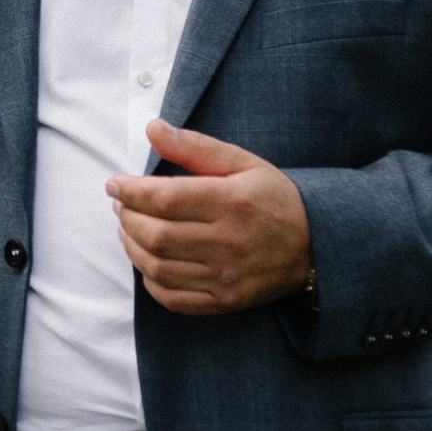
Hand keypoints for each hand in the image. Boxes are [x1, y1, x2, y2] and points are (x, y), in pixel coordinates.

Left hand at [109, 118, 313, 316]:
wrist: (316, 246)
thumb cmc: (274, 198)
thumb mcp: (242, 163)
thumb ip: (194, 147)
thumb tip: (152, 128)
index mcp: (232, 202)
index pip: (165, 199)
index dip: (130, 192)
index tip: (115, 184)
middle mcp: (228, 242)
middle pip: (156, 235)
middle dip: (127, 218)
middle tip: (121, 205)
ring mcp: (225, 277)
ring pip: (158, 267)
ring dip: (132, 247)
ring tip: (129, 228)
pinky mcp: (225, 302)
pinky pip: (172, 298)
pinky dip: (151, 280)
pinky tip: (149, 260)